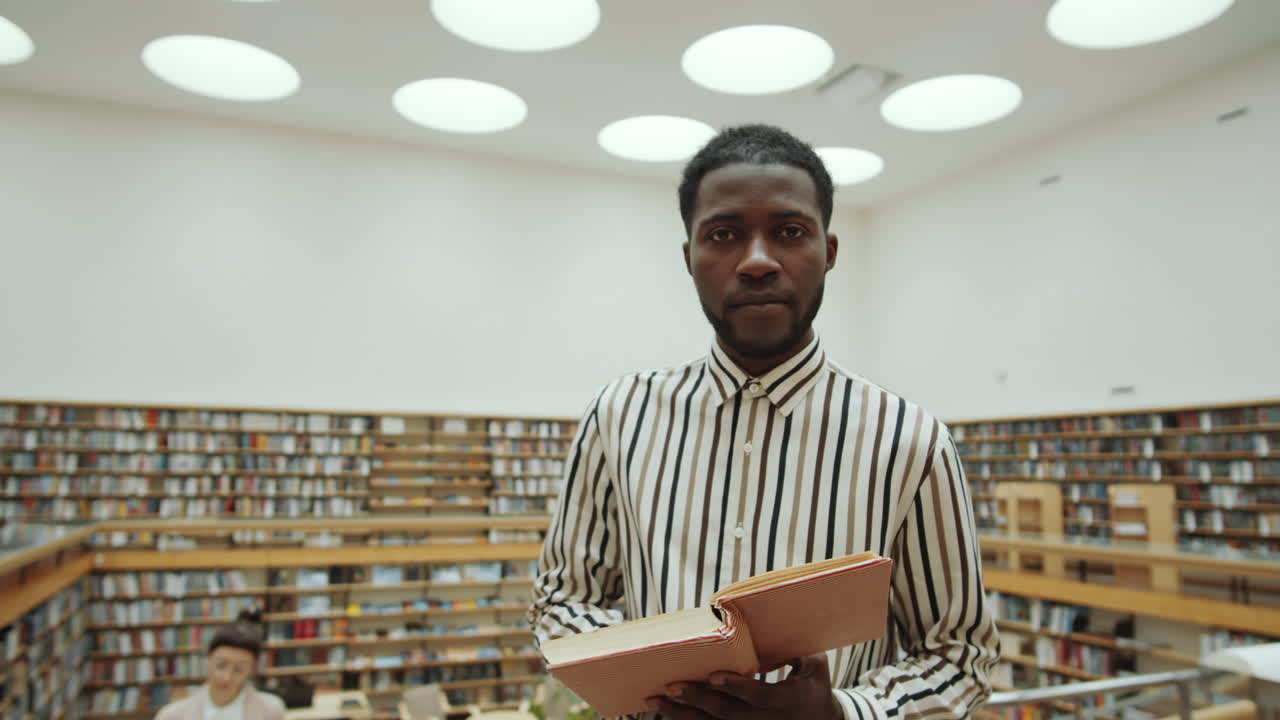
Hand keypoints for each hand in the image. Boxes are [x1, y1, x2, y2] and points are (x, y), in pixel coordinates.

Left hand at [647, 653, 841, 719]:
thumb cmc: (814, 688)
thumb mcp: (815, 669)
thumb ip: (801, 655)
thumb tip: (787, 635)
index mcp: (785, 701)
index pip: (759, 695)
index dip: (737, 687)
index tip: (714, 676)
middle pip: (727, 713)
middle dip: (698, 700)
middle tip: (672, 686)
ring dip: (682, 714)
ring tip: (656, 699)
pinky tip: (663, 710)